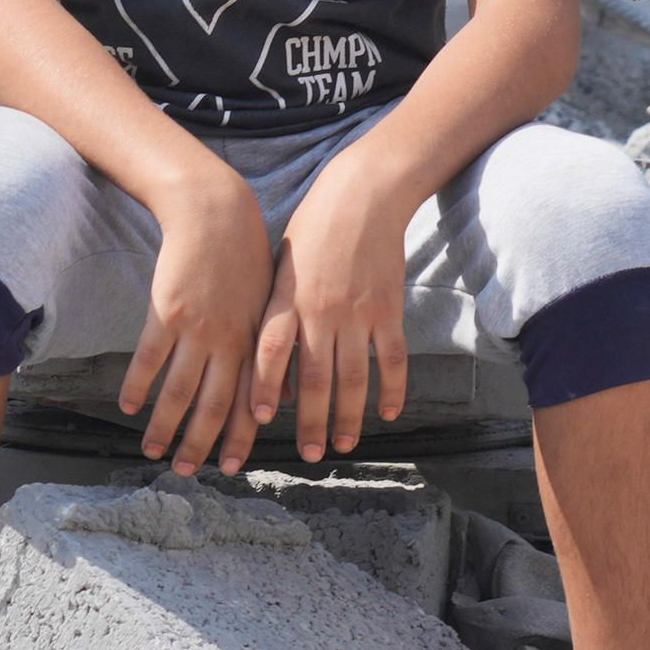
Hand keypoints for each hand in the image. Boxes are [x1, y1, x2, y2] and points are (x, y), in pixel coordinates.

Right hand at [122, 173, 278, 473]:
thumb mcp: (271, 304)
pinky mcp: (166, 312)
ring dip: (165, 426)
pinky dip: (138, 387)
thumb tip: (278, 399)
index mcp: (256, 342)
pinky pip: (149, 359)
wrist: (215, 213)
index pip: (250, 401)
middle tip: (187, 472)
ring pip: (179, 391)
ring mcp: (196, 328)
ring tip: (153, 450)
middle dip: (200, 443)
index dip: (242, 437)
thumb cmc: (245, 258)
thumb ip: (272, 353)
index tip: (234, 466)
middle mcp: (229, 341)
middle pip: (213, 405)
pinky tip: (129, 407)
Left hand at [256, 164, 413, 459]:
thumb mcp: (282, 265)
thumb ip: (275, 310)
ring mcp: (357, 312)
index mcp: (287, 297)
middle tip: (308, 455)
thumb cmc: (313, 229)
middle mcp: (320, 309)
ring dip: (348, 416)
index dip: (264, 386)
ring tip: (342, 444)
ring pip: (353, 377)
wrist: (363, 194)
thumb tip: (270, 361)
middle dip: (310, 421)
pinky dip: (392, 388)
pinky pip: (392, 358)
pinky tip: (389, 413)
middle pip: (314, 377)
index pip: (270, 350)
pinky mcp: (388, 309)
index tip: (258, 419)